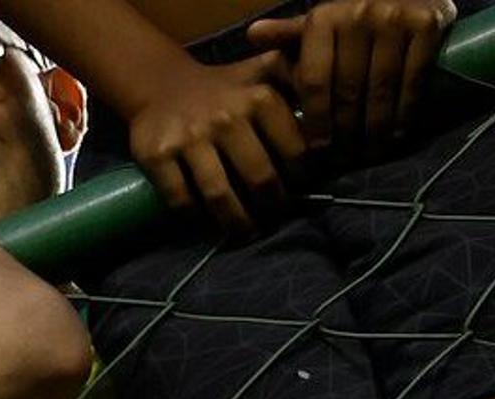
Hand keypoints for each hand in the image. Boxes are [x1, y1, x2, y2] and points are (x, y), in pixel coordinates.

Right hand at [120, 50, 304, 235]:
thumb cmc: (225, 86)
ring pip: (219, 194)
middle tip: (274, 217)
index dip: (300, 178)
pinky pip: (180, 198)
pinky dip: (195, 217)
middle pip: (259, 178)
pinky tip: (207, 223)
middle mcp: (226, 117)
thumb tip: (337, 111)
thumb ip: (303, 80)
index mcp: (259, 97)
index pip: (293, 151)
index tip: (298, 190)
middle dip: (271, 205)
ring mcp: (190, 138)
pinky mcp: (157, 156)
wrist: (162, 86)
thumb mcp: (268, 69)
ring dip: (236, 222)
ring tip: (246, 233)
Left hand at [247, 0, 450, 157]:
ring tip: (369, 154)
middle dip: (345, 132)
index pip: (315, 81)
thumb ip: (289, 35)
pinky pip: (412, 79)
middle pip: (348, 90)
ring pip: (380, 89)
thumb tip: (252, 35)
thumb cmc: (355, 15)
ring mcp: (394, 18)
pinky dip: (404, 111)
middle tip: (345, 160)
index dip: (316, 120)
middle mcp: (358, 15)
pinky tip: (396, 135)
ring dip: (374, 129)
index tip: (318, 150)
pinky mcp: (427, 24)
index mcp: (324, 19)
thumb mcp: (321, 23)